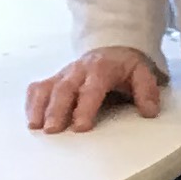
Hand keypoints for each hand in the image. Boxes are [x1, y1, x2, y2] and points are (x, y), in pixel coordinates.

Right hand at [27, 46, 165, 132]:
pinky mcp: (55, 80)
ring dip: (40, 107)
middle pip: (64, 88)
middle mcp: (78, 71)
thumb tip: (149, 111)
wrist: (113, 49)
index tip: (80, 127)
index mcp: (100, 69)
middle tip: (53, 130)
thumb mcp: (142, 73)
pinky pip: (38, 88)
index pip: (91, 88)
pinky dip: (32, 102)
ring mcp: (64, 75)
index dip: (85, 107)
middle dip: (57, 109)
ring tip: (36, 126)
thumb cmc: (125, 67)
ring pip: (47, 87)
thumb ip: (146, 91)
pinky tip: (31, 119)